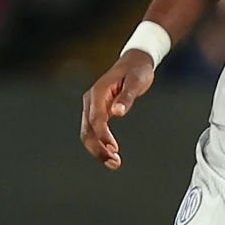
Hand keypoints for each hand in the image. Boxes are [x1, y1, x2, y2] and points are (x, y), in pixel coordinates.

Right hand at [80, 51, 156, 169]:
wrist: (134, 62)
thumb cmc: (137, 70)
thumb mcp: (136, 81)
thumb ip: (127, 96)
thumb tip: (118, 112)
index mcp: (97, 92)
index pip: (95, 119)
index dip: (102, 135)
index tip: (114, 148)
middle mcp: (91, 100)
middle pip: (87, 130)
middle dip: (98, 149)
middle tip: (114, 163)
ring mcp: (92, 106)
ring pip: (88, 133)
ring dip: (98, 150)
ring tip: (114, 163)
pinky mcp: (97, 111)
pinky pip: (94, 130)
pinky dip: (100, 143)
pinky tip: (112, 153)